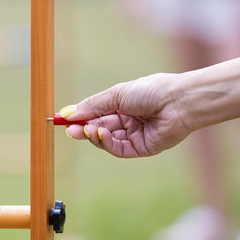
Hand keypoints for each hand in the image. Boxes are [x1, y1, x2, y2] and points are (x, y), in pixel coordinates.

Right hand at [61, 73, 192, 157]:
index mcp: (120, 105)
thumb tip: (68, 112)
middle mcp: (126, 120)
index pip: (95, 113)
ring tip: (87, 129)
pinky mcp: (140, 148)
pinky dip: (106, 143)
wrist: (177, 101)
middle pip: (98, 127)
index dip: (79, 116)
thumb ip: (92, 105)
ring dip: (94, 135)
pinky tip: (101, 134)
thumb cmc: (149, 90)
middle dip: (83, 128)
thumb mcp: (115, 94)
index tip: (62, 118)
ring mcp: (133, 135)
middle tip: (69, 129)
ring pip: (106, 139)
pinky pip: (118, 149)